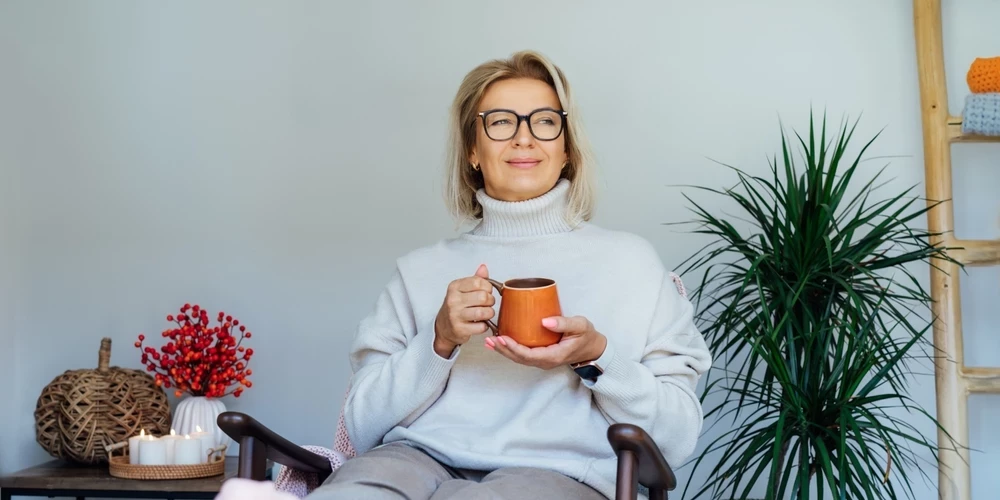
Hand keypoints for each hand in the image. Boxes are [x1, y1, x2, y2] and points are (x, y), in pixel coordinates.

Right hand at [433, 264, 495, 357]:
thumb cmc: (456, 306)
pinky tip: (480, 323)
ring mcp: (455, 315)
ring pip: (483, 312)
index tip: (486, 291)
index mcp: (455, 287)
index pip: (479, 282)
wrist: (444, 327)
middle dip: (490, 301)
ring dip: (489, 313)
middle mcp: (453, 300)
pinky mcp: (460, 329)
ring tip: (485, 313)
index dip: (488, 287)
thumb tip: (484, 267)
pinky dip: (485, 326)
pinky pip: (481, 327)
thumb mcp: (463, 289)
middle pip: (483, 297)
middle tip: (487, 304)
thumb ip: (475, 279)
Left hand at [486, 315, 606, 369]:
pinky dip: (510, 348)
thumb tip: (545, 321)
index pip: (528, 355)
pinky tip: (501, 341)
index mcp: (553, 356)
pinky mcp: (540, 355)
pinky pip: (522, 354)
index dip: (514, 348)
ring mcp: (542, 360)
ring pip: (519, 358)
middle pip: (519, 358)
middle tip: (489, 339)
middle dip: (503, 350)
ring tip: (489, 341)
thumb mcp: (580, 326)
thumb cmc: (587, 336)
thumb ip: (564, 323)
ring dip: (504, 350)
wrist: (593, 348)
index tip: (502, 339)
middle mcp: (545, 361)